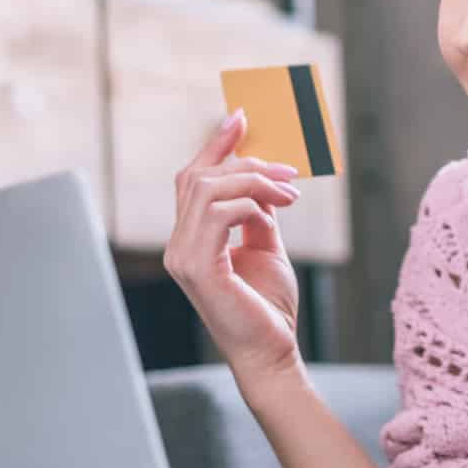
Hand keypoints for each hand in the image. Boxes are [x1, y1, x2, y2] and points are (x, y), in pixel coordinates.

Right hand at [165, 110, 304, 374]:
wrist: (271, 351)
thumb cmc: (268, 305)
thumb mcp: (265, 246)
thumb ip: (258, 213)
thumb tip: (263, 180)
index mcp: (189, 239)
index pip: (191, 180)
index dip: (214, 145)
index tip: (240, 117)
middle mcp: (177, 245)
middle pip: (199, 177)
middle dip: (245, 162)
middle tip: (289, 170)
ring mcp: (181, 256)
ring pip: (208, 189)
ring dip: (254, 182)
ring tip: (290, 194)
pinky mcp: (196, 267)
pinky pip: (220, 212)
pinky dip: (251, 205)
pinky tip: (274, 217)